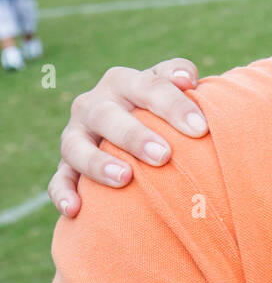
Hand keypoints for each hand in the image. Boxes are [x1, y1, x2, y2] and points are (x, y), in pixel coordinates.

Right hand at [49, 58, 208, 215]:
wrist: (138, 125)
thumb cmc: (163, 107)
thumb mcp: (170, 86)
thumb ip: (179, 73)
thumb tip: (186, 78)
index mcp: (124, 82)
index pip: (148, 87)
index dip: (174, 106)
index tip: (200, 129)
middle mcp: (94, 104)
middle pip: (107, 115)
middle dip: (135, 135)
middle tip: (163, 155)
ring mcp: (76, 134)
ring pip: (76, 146)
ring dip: (97, 163)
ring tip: (124, 178)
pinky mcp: (67, 164)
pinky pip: (59, 179)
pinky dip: (62, 193)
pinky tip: (75, 209)